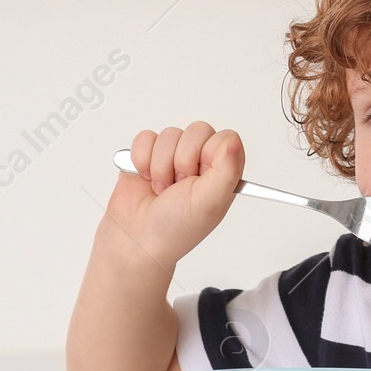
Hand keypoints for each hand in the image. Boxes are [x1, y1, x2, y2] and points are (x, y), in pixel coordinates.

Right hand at [104, 122, 244, 270]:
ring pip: (169, 134)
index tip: (200, 176)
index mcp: (221, 172)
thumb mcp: (210, 202)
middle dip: (182, 161)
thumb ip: (227, 170)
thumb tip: (234, 142)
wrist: (136, 239)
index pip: (225, 138)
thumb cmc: (175, 228)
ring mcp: (172, 156)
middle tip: (179, 186)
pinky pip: (145, 138)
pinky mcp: (147, 154)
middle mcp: (199, 161)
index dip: (210, 153)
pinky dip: (141, 159)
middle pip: (197, 131)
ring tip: (161, 189)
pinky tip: (144, 179)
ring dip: (160, 165)